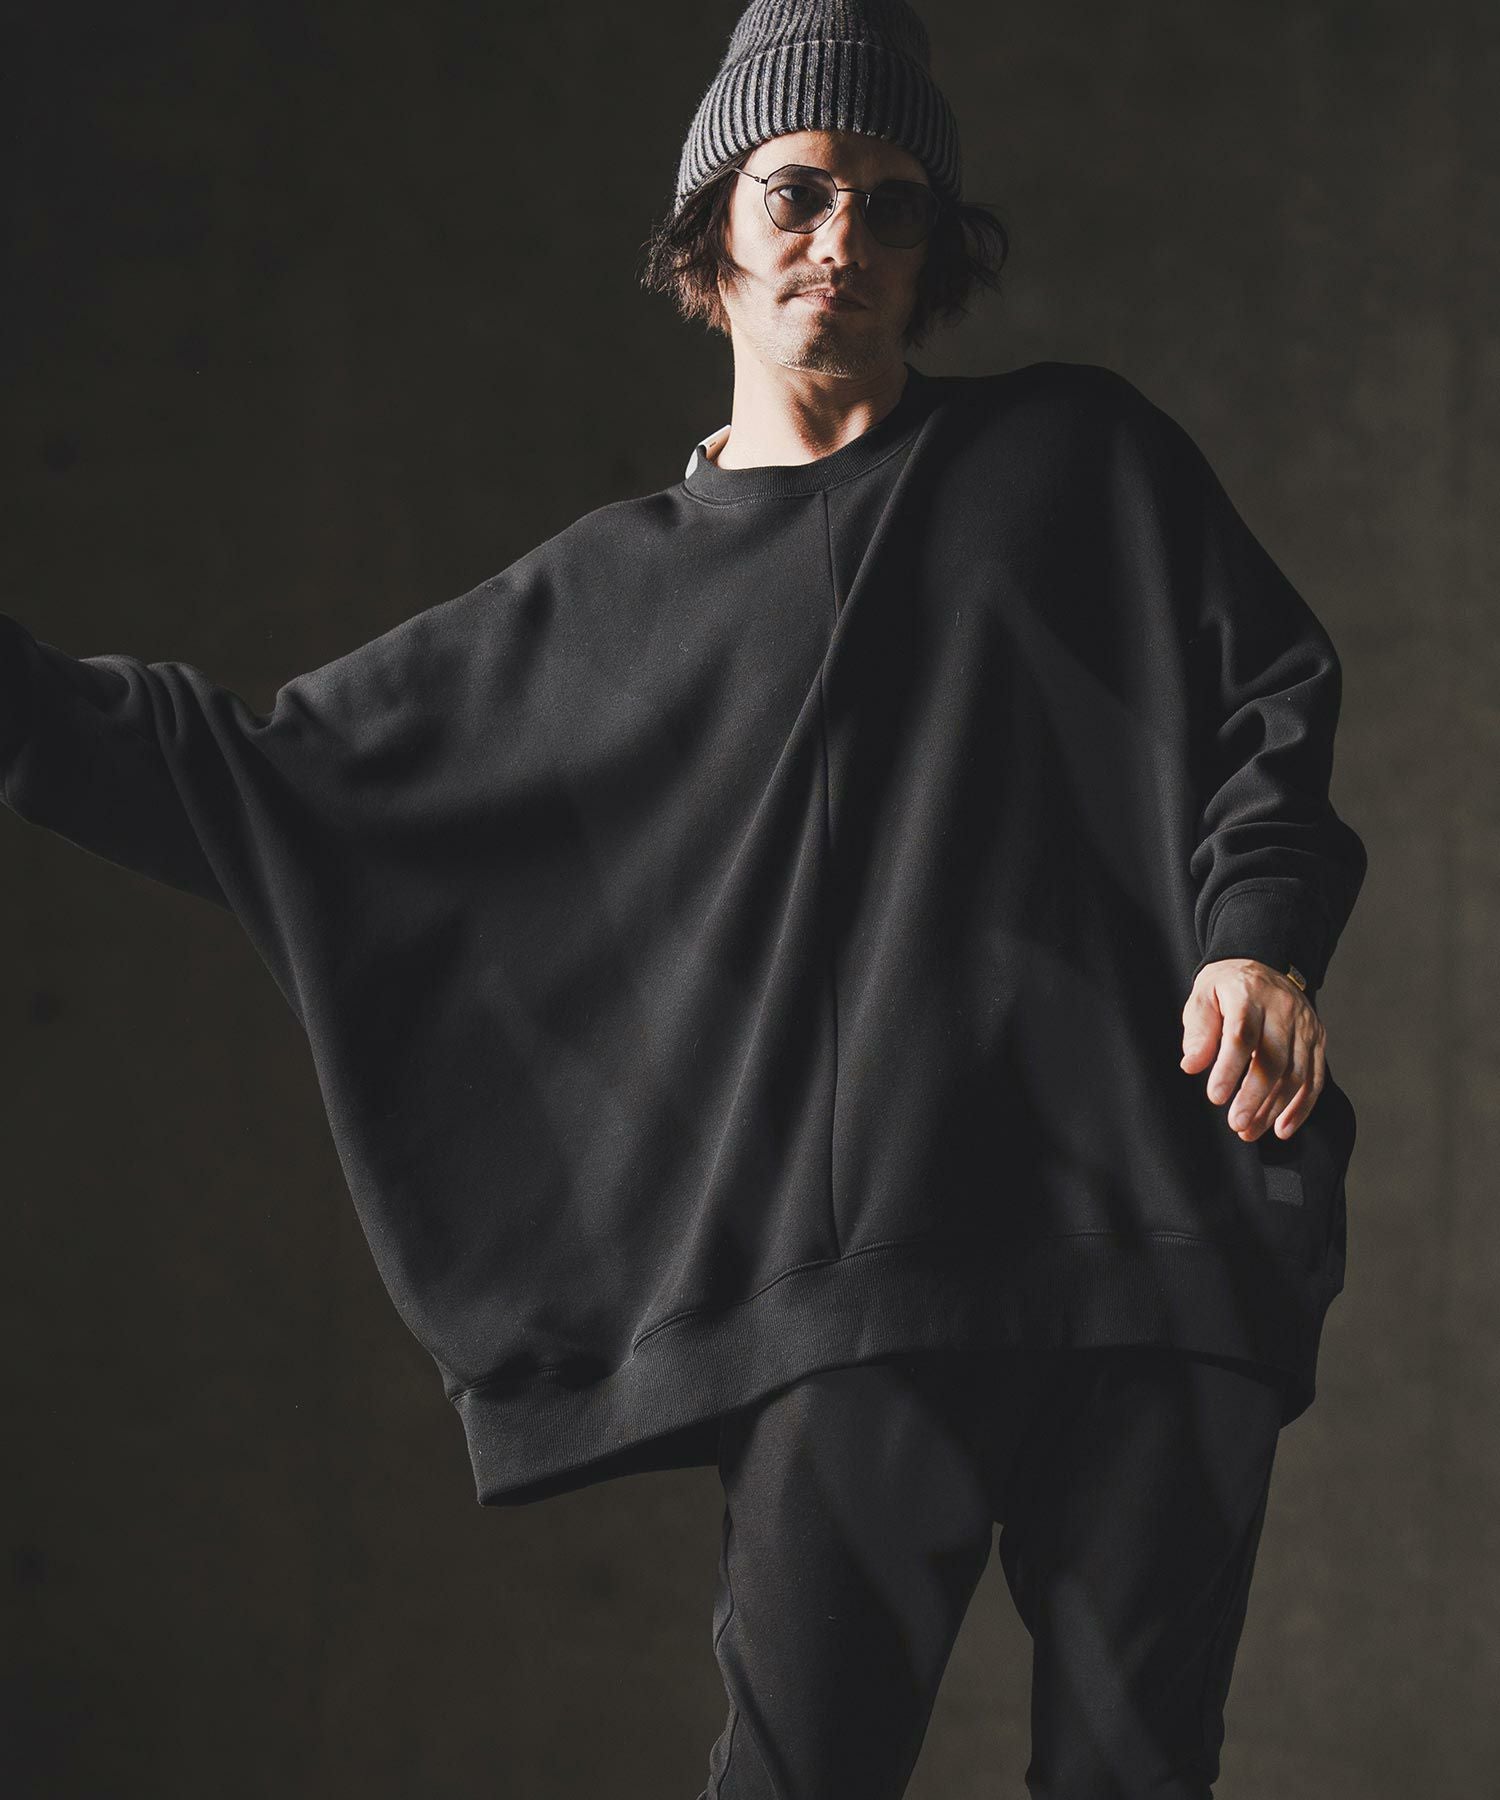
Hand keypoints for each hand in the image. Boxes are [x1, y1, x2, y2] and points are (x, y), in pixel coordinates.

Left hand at [1180, 958, 1326, 1140]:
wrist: (1261, 966)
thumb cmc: (1225, 989)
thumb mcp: (1202, 998)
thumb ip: (1198, 1032)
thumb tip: (1191, 1065)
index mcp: (1249, 995)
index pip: (1242, 1036)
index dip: (1230, 1069)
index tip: (1215, 1097)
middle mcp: (1283, 1009)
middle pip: (1273, 1059)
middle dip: (1254, 1097)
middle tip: (1236, 1124)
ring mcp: (1305, 1025)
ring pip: (1296, 1074)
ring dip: (1274, 1108)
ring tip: (1250, 1131)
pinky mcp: (1318, 1040)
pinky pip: (1315, 1078)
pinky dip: (1301, 1108)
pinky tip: (1282, 1128)